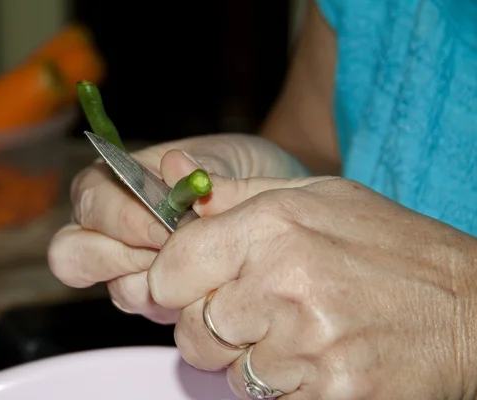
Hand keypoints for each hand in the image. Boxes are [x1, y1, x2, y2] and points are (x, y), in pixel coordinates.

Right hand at [47, 134, 306, 323]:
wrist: (261, 201)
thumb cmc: (234, 172)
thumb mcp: (223, 160)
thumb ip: (198, 168)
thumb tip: (175, 164)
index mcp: (111, 182)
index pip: (90, 202)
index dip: (126, 220)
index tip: (168, 227)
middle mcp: (105, 228)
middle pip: (71, 254)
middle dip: (122, 258)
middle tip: (171, 252)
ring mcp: (125, 267)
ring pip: (113, 289)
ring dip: (156, 282)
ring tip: (197, 263)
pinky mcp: (151, 296)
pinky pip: (147, 309)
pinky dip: (175, 299)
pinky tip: (203, 280)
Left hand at [147, 172, 476, 398]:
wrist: (467, 307)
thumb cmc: (387, 245)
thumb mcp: (314, 197)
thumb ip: (234, 192)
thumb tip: (172, 172)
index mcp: (273, 227)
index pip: (172, 269)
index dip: (174, 280)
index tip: (189, 283)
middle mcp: (283, 284)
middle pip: (191, 328)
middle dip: (209, 323)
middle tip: (249, 310)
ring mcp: (306, 345)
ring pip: (226, 371)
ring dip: (246, 357)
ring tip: (289, 331)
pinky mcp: (329, 392)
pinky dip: (280, 384)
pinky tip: (312, 356)